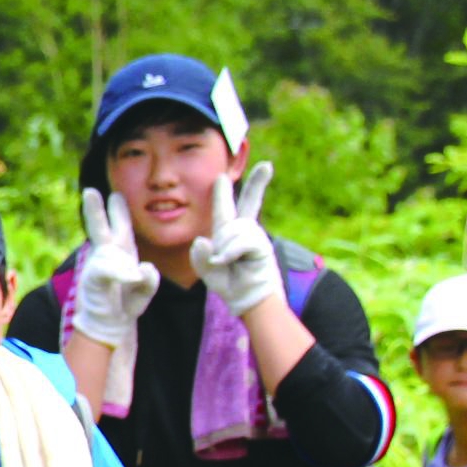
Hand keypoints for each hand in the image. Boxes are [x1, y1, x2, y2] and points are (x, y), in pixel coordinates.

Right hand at [70, 189, 158, 347]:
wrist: (109, 324)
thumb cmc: (126, 304)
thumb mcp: (145, 290)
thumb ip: (150, 281)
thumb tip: (143, 269)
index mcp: (121, 252)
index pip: (121, 227)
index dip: (119, 211)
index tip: (116, 194)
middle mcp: (107, 254)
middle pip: (101, 226)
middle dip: (96, 207)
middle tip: (90, 190)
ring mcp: (98, 264)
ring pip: (102, 240)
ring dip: (102, 224)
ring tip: (98, 209)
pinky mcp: (95, 277)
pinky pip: (109, 269)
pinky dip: (122, 272)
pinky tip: (132, 277)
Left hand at [188, 161, 280, 318]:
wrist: (248, 300)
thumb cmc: (230, 284)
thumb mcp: (207, 270)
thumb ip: (199, 256)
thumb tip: (202, 239)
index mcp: (229, 233)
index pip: (226, 209)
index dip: (223, 192)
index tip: (222, 176)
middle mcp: (244, 230)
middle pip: (250, 201)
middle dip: (258, 183)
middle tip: (267, 165)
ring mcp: (254, 236)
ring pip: (232, 230)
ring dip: (223, 248)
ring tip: (225, 263)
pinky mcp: (261, 245)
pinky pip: (239, 242)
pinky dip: (229, 253)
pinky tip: (228, 261)